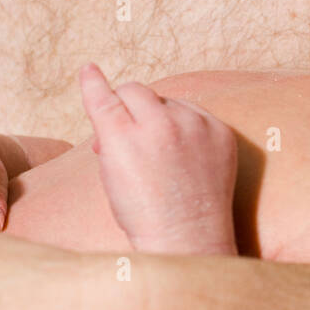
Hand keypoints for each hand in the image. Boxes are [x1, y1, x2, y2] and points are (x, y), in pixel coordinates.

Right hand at [79, 64, 237, 254]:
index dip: (94, 84)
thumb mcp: (111, 175)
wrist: (188, 239)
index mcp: (124, 138)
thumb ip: (109, 138)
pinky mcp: (220, 132)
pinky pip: (195, 112)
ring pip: (167, 99)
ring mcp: (195, 126)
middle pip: (135, 90)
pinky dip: (186, 125)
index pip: (104, 97)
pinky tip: (182, 152)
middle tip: (127, 131)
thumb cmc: (143, 213)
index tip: (89, 69)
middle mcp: (160, 125)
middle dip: (126, 105)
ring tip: (159, 152)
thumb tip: (114, 108)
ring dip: (158, 115)